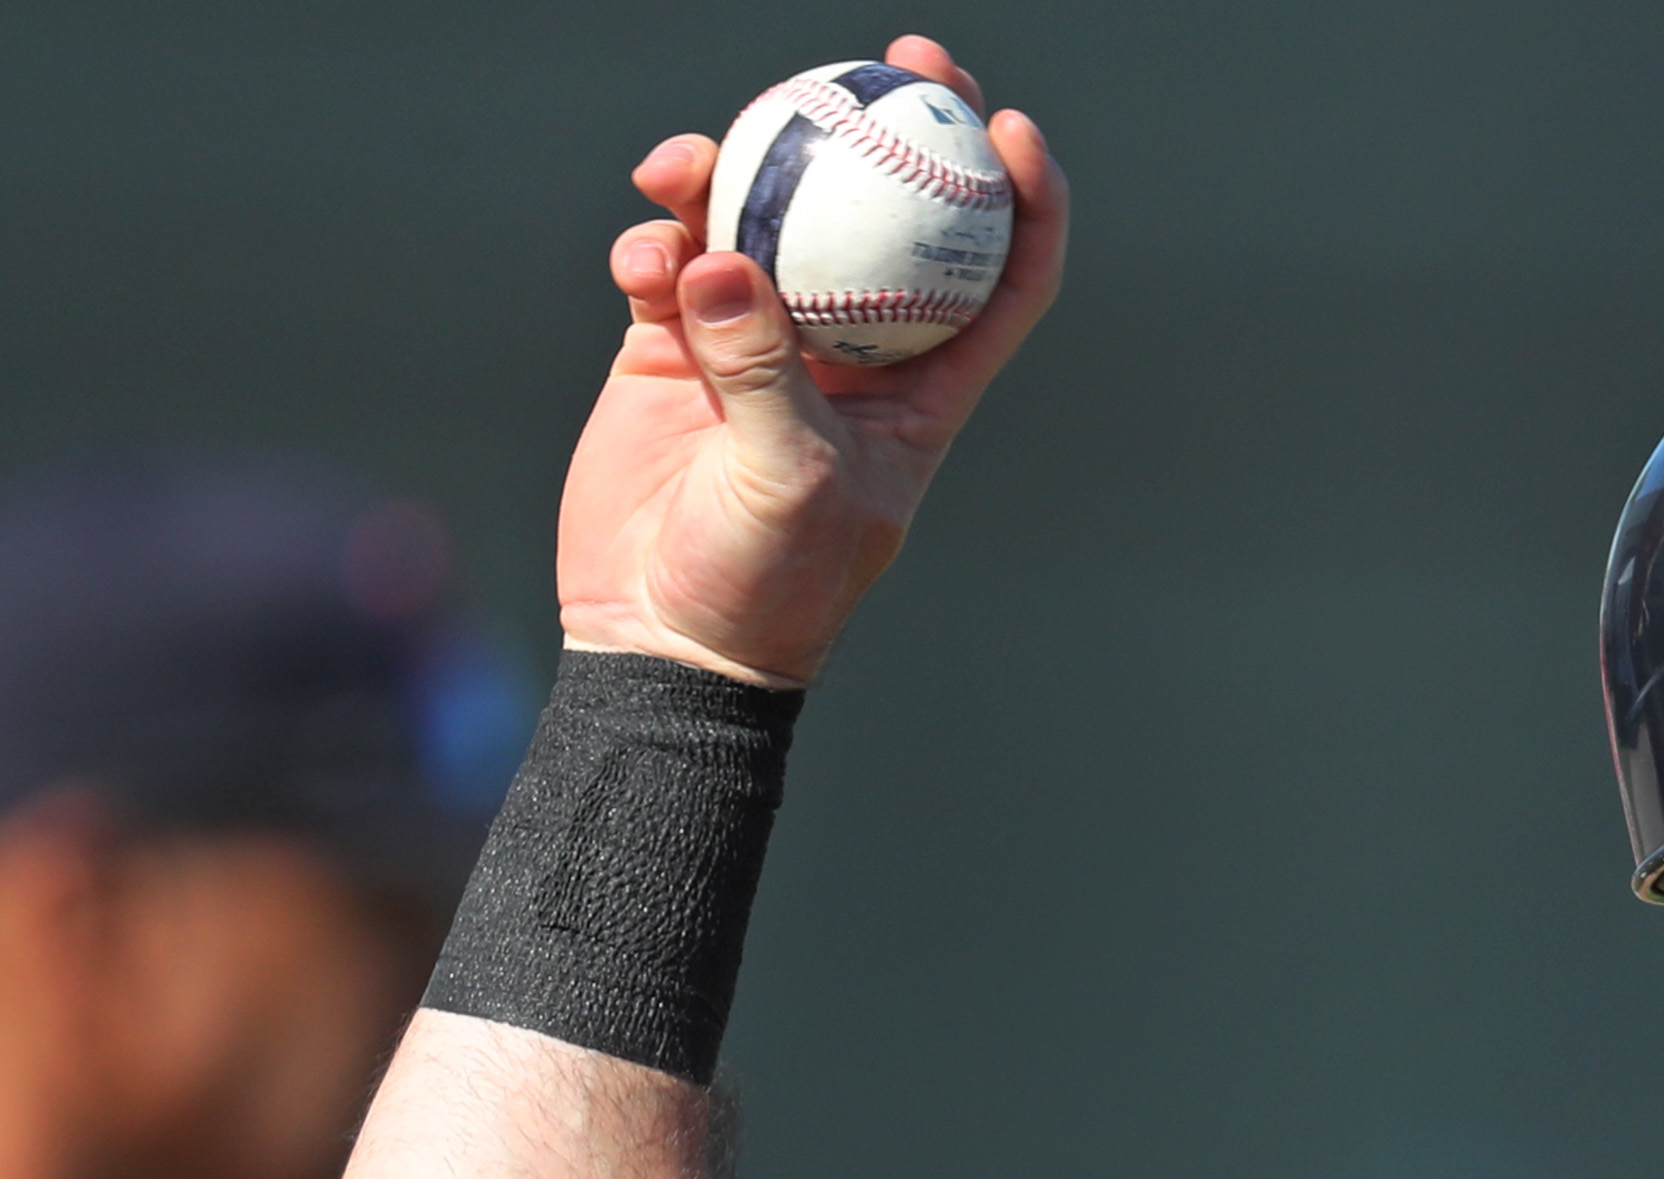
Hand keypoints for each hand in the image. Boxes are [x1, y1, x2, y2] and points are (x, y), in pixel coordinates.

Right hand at [557, 34, 1067, 686]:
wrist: (663, 635)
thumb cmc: (768, 582)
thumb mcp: (792, 480)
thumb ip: (763, 370)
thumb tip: (723, 261)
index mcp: (926, 388)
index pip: (1001, 277)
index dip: (1021, 198)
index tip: (1006, 127)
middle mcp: (853, 350)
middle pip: (889, 214)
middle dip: (893, 126)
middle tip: (884, 56)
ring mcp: (760, 338)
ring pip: (764, 218)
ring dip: (733, 174)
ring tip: (687, 165)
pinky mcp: (673, 343)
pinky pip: (672, 259)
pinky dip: (656, 240)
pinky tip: (642, 247)